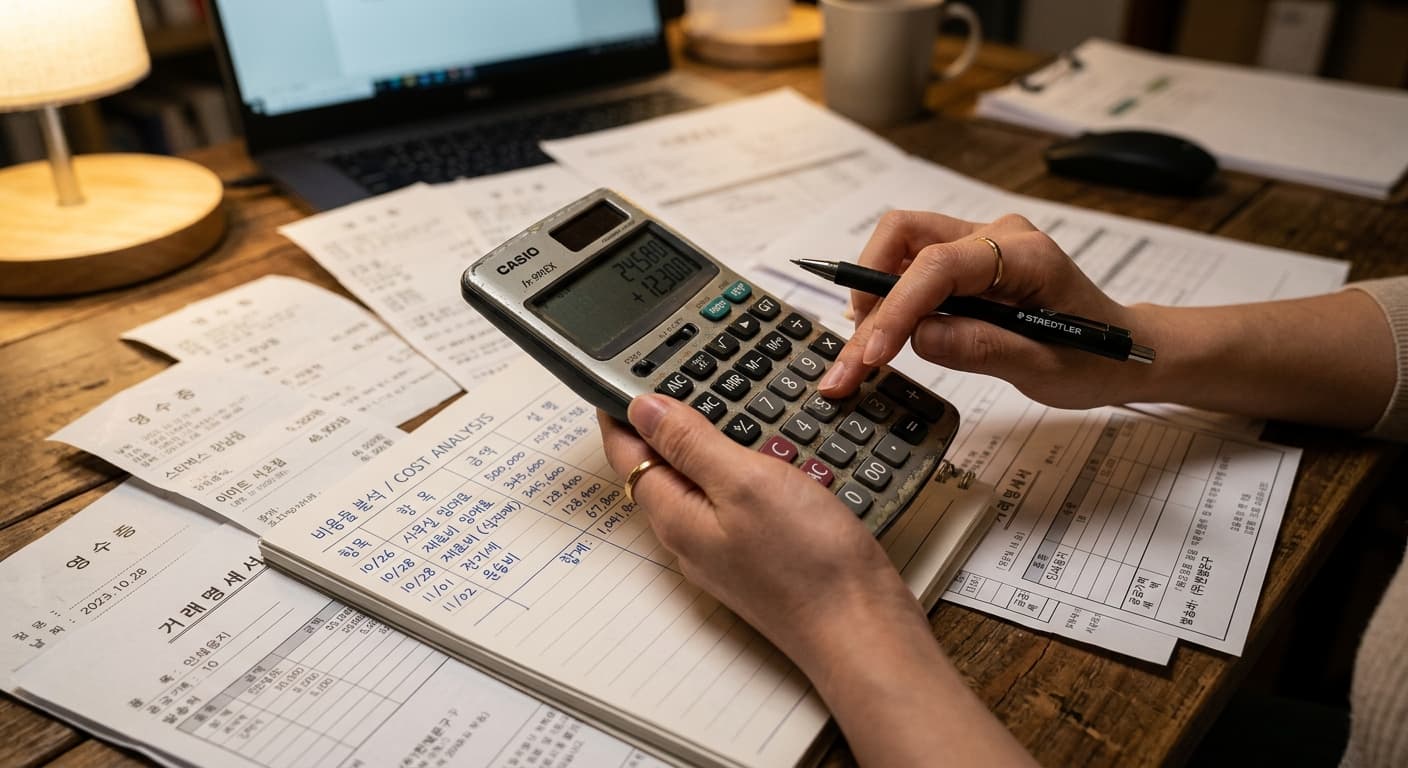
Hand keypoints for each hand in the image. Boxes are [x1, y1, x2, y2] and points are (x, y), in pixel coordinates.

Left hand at [597, 395, 922, 668]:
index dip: (618, 413)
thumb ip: (690, 444)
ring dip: (700, 445)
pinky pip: (732, 502)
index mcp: (675, 516)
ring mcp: (724, 550)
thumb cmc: (807, 561)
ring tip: (715, 403)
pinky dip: (737, 470)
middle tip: (668, 378)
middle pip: (657, 470)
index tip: (620, 375)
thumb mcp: (744, 482)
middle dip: (657, 426)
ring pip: (697, 486)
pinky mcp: (757, 556)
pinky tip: (761, 455)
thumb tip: (641, 408)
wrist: (860, 627)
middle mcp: (690, 537)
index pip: (626, 455)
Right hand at [817, 211, 1149, 408]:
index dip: (897, 308)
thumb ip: (980, 348)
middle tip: (852, 357)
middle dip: (869, 291)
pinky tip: (884, 336)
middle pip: (905, 234)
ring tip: (865, 349)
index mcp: (1025, 255)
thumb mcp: (1044, 367)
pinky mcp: (966, 260)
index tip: (871, 355)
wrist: (1123, 351)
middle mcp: (996, 235)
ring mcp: (979, 243)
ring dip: (872, 292)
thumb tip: (918, 337)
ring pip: (900, 245)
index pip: (939, 266)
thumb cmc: (1094, 358)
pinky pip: (911, 264)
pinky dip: (888, 297)